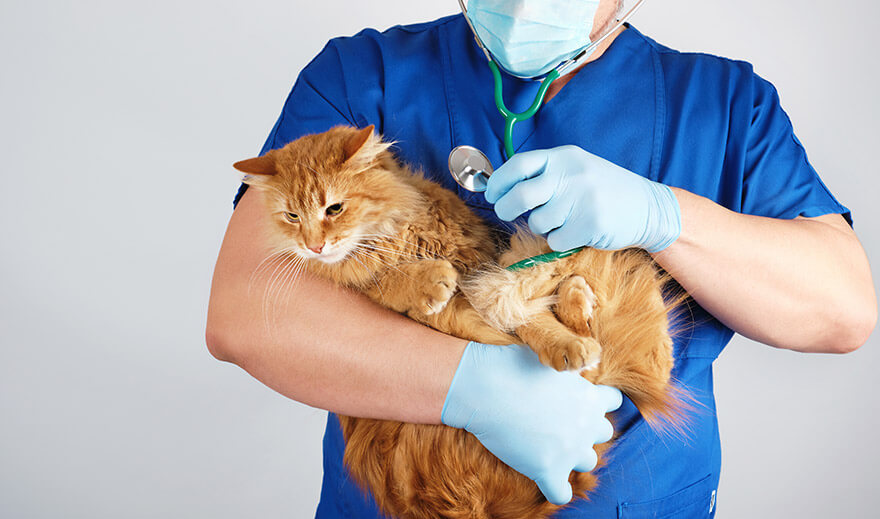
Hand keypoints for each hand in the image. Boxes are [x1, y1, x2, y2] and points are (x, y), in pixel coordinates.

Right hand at [441, 342, 621, 504]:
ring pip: (587, 461)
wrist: (485, 386)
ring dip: (572, 455)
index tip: (575, 400)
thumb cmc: (511, 365)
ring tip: (548, 446)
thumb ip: (567, 373)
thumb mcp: (548, 359)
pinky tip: (541, 477)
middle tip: (557, 420)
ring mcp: (569, 450)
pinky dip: (554, 489)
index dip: (595, 401)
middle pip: (603, 433)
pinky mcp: (547, 469)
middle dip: (584, 428)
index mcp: (591, 396)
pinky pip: (561, 494)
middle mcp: (587, 425)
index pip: (614, 401)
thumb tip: (567, 372)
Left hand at [484, 145, 680, 252]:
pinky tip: (578, 230)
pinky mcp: (590, 225)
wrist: (648, 207)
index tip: (491, 193)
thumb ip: (544, 173)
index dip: (499, 181)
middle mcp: (571, 175)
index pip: (519, 164)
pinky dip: (561, 240)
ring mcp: (581, 199)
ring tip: (563, 219)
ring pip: (538, 222)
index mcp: (564, 157)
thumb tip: (501, 188)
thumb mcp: (577, 168)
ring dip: (543, 226)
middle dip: (506, 208)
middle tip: (506, 212)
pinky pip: (556, 240)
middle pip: (520, 196)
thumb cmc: (603, 189)